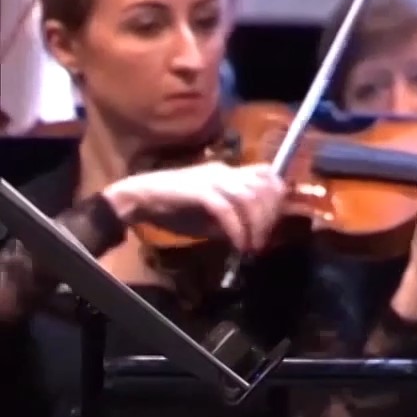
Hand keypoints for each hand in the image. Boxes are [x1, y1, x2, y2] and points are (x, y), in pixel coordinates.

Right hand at [102, 162, 285, 253]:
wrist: (137, 198)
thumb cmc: (170, 207)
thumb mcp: (207, 215)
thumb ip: (230, 220)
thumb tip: (250, 235)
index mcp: (228, 172)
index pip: (267, 173)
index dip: (278, 196)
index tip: (274, 221)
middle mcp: (225, 171)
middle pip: (265, 186)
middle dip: (270, 215)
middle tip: (263, 239)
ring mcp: (212, 179)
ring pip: (250, 197)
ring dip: (257, 225)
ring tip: (252, 246)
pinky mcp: (199, 191)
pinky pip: (227, 210)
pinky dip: (238, 229)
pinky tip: (238, 245)